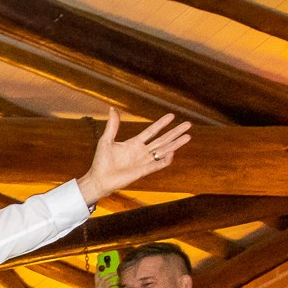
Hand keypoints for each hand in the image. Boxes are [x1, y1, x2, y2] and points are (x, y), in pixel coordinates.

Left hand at [75, 107, 192, 203]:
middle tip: (188, 124)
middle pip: (162, 140)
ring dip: (176, 144)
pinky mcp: (143, 171)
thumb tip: (112, 108)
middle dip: (175, 132)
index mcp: (134, 143)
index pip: (152, 131)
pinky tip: (173, 152)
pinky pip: (157, 165)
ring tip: (188, 136)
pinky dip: (165, 159)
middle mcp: (141, 152)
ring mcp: (144, 161)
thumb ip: (112, 125)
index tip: (172, 115)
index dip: (161, 124)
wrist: (98, 179)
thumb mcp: (106, 140)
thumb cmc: (101, 161)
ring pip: (164, 151)